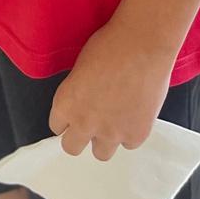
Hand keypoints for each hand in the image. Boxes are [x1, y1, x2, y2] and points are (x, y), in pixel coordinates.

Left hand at [48, 20, 176, 160]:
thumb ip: (77, 93)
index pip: (56, 126)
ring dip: (105, 139)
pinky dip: (130, 132)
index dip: (67, 119)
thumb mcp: (80, 68)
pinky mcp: (136, 135)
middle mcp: (84, 123)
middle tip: (91, 124)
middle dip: (79, 136)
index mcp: (65, 104)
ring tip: (115, 120)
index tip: (76, 112)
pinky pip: (129, 144)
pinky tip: (135, 113)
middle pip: (72, 148)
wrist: (142, 46)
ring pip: (101, 153)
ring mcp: (111, 133)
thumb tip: (83, 102)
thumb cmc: (109, 45)